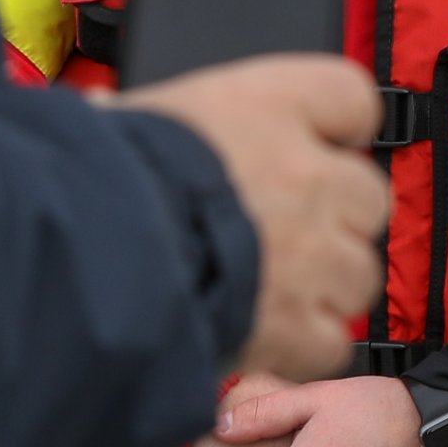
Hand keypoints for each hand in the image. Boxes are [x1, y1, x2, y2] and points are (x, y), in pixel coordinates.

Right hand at [123, 56, 386, 381]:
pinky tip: (263, 337)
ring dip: (324, 285)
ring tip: (269, 290)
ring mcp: (313, 253)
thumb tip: (105, 114)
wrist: (80, 260)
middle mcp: (307, 173)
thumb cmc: (94, 180)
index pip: (352, 98)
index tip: (317, 145)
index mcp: (270, 103)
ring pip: (359, 273)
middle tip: (282, 232)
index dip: (336, 129)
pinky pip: (331, 341)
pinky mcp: (297, 326)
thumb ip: (146, 122)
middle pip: (367, 195)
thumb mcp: (122, 118)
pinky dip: (302, 347)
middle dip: (333, 217)